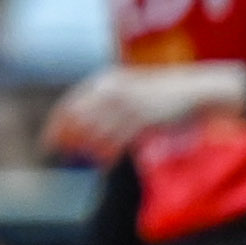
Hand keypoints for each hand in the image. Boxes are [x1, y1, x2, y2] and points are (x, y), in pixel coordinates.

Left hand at [43, 63, 245, 162]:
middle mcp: (113, 89)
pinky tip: (104, 164)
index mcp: (107, 80)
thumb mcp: (132, 91)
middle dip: (63, 136)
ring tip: (84, 161)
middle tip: (55, 153)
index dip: (56, 122)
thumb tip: (86, 126)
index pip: (71, 103)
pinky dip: (109, 154)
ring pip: (97, 131)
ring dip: (87, 148)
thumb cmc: (164, 95)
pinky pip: (119, 141)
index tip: (48, 140)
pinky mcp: (144, 119)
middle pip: (78, 116)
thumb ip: (109, 104)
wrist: (197, 91)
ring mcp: (128, 104)